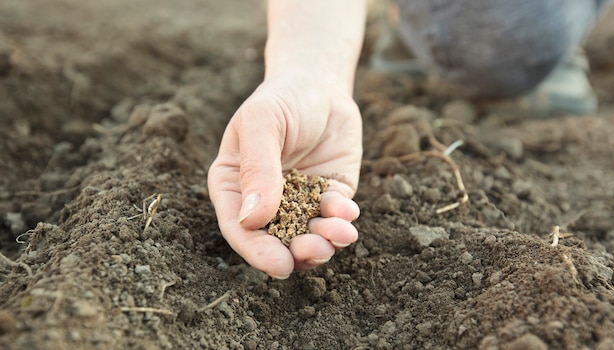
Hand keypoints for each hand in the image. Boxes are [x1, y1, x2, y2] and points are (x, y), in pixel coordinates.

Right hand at [208, 76, 361, 278]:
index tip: (279, 265)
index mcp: (234, 185)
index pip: (239, 228)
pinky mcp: (328, 196)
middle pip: (274, 240)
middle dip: (296, 252)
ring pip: (307, 235)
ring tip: (341, 233)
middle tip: (316, 249)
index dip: (257, 251)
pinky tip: (347, 210)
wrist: (320, 84)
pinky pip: (334, 218)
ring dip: (324, 242)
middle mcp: (264, 200)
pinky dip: (342, 220)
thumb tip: (253, 220)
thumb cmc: (282, 98)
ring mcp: (298, 201)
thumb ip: (257, 168)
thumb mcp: (263, 123)